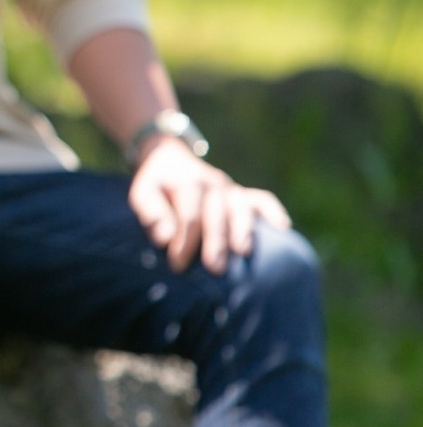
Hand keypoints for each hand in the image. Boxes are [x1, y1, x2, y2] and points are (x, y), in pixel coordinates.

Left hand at [129, 137, 290, 273]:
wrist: (170, 158)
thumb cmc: (156, 185)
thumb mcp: (143, 194)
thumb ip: (151, 213)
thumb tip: (164, 238)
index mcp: (186, 183)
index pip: (189, 212)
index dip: (184, 239)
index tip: (178, 265)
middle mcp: (212, 184)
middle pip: (217, 212)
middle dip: (216, 240)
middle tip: (215, 268)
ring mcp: (229, 188)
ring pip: (241, 205)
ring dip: (243, 228)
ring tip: (244, 252)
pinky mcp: (242, 194)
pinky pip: (262, 199)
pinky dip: (273, 211)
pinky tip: (283, 228)